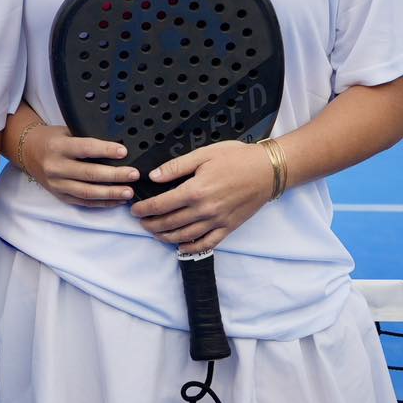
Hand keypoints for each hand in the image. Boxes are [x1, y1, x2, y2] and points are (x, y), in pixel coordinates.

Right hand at [19, 123, 136, 205]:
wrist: (27, 152)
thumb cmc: (52, 139)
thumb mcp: (66, 132)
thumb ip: (86, 139)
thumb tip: (117, 148)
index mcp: (58, 147)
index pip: (85, 149)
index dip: (106, 151)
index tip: (124, 152)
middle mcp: (56, 167)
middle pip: (89, 174)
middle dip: (114, 175)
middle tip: (134, 175)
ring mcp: (57, 184)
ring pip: (87, 192)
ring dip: (111, 193)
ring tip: (129, 192)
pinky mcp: (60, 196)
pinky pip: (84, 202)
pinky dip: (102, 203)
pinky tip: (117, 200)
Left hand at [129, 140, 273, 252]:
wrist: (268, 170)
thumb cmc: (237, 158)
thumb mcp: (203, 155)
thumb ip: (176, 167)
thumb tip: (153, 177)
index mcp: (195, 190)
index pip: (161, 205)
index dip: (144, 209)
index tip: (134, 209)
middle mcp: (204, 210)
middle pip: (169, 223)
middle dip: (150, 224)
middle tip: (140, 222)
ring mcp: (217, 221)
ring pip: (184, 236)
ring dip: (165, 236)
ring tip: (154, 232)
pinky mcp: (229, 228)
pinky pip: (207, 243)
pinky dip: (191, 247)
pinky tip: (180, 246)